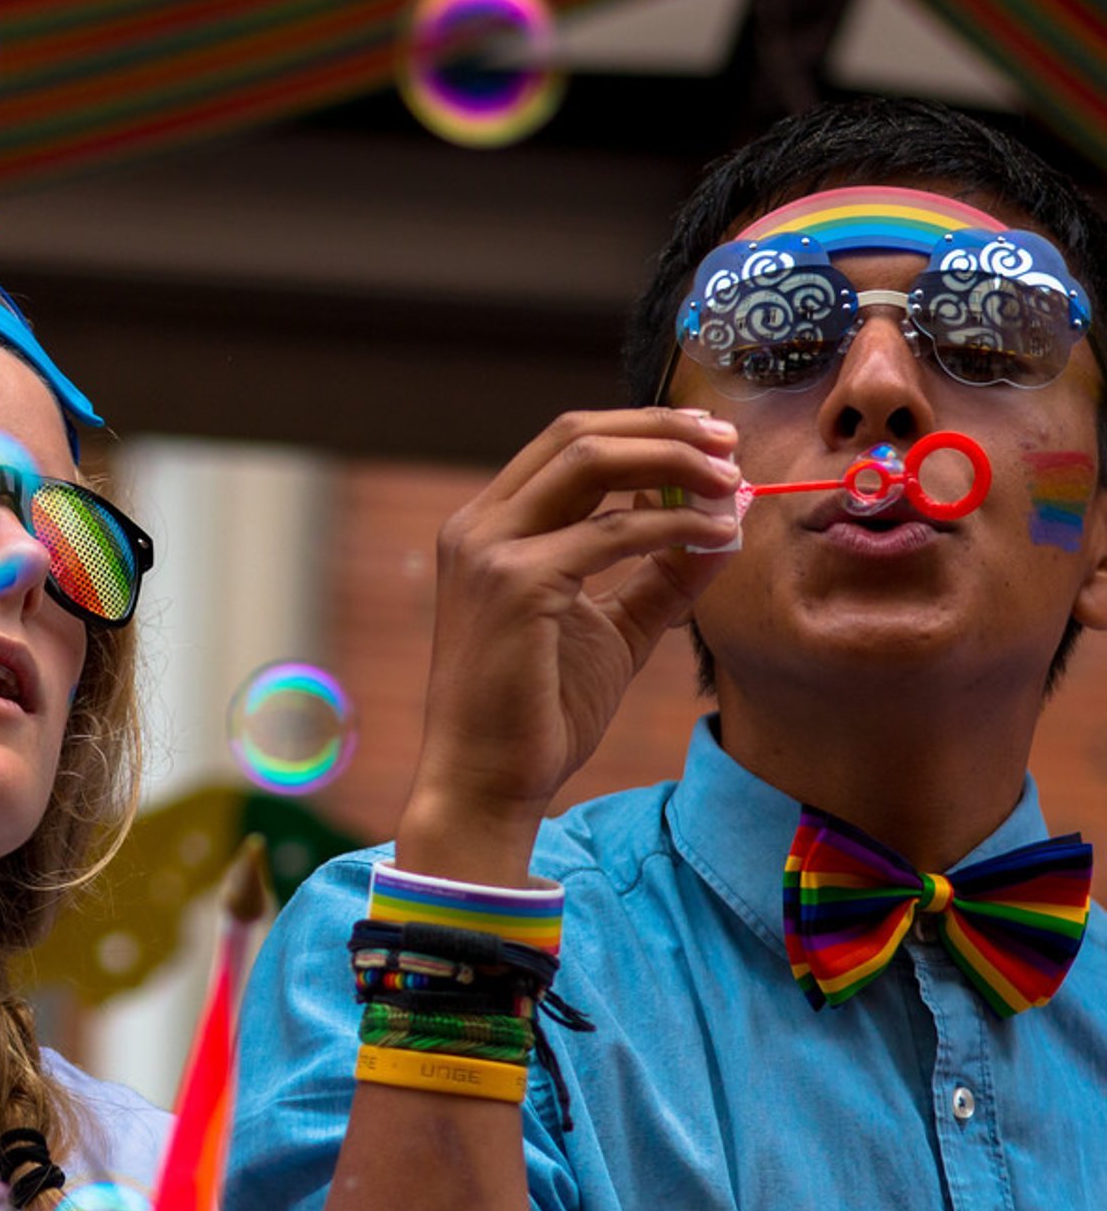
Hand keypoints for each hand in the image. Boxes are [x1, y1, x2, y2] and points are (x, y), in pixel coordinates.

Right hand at [398, 408, 739, 880]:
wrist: (486, 781)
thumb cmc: (539, 712)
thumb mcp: (612, 630)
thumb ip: (658, 577)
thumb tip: (724, 530)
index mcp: (488, 529)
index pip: (565, 446)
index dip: (641, 430)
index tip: (707, 439)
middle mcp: (479, 526)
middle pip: (576, 436)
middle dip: (661, 429)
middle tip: (729, 443)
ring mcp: (491, 550)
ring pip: (591, 463)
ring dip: (672, 462)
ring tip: (731, 481)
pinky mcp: (516, 584)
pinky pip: (613, 531)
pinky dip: (675, 525)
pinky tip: (718, 536)